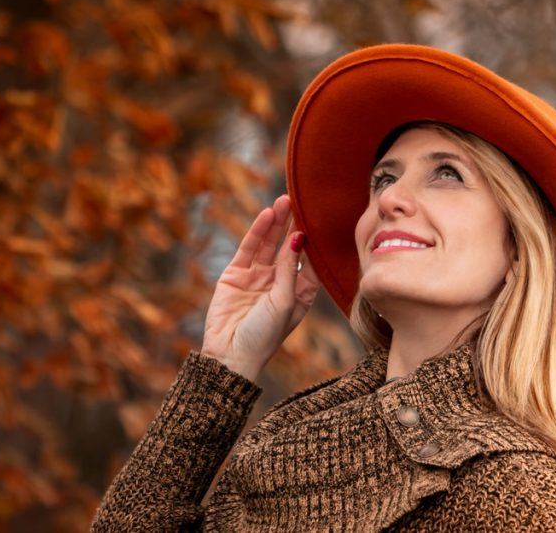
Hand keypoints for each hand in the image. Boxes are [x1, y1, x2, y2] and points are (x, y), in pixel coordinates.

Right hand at [200, 194, 319, 380]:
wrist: (230, 355)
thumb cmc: (265, 336)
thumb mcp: (285, 301)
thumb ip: (290, 269)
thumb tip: (298, 239)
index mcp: (300, 293)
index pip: (311, 262)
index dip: (316, 242)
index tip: (324, 220)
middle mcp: (280, 283)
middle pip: (290, 247)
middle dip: (296, 226)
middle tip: (304, 202)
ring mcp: (258, 277)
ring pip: (270, 244)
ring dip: (277, 223)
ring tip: (284, 200)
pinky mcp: (236, 274)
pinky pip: (249, 248)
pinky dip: (258, 231)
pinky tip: (267, 214)